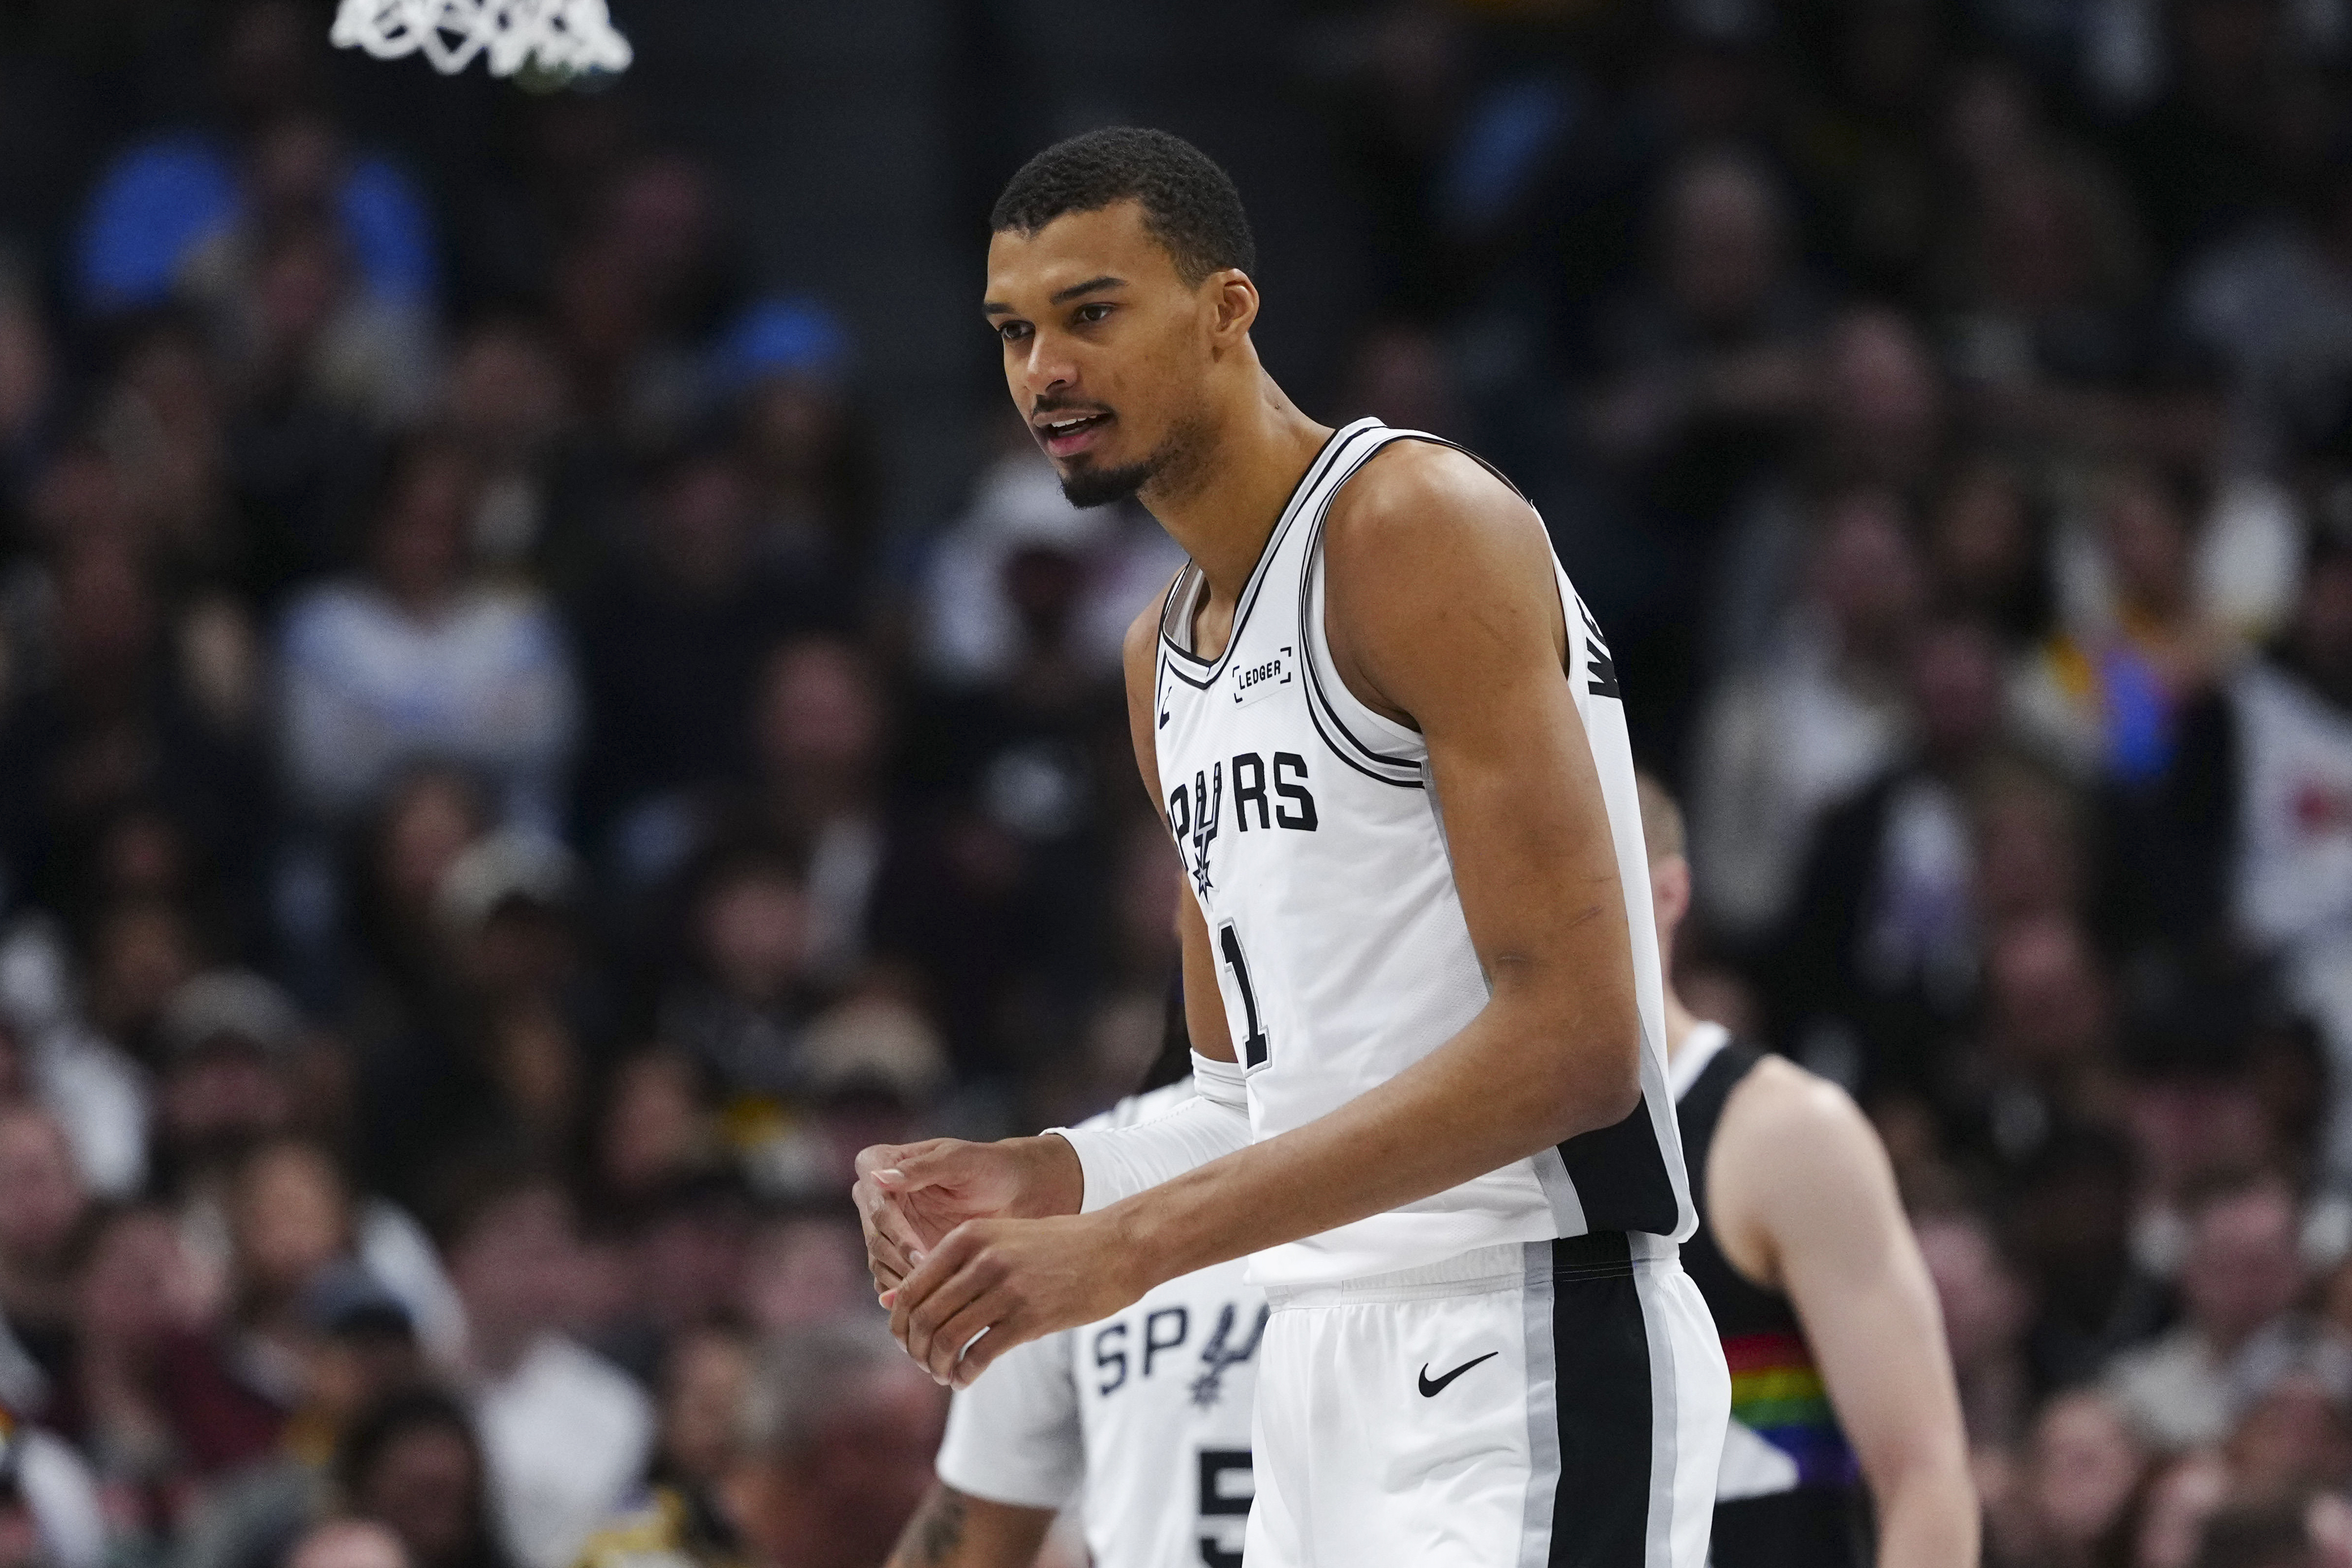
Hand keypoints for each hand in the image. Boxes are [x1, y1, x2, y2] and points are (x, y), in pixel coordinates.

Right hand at [852, 1135, 1082, 1303]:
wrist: (1012, 1191)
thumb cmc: (988, 1166)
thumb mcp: (958, 1160)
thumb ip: (919, 1169)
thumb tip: (877, 1177)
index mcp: (876, 1164)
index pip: (876, 1206)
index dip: (897, 1234)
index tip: (920, 1257)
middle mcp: (873, 1196)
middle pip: (876, 1238)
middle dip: (902, 1264)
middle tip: (935, 1284)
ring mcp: (884, 1227)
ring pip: (880, 1263)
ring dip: (905, 1283)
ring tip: (938, 1298)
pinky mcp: (897, 1253)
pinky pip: (891, 1279)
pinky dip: (909, 1294)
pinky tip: (933, 1303)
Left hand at [889, 1211, 1145, 1387]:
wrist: (1118, 1246)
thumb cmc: (1056, 1246)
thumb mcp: (998, 1241)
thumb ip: (948, 1268)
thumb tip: (890, 1301)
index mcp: (968, 1236)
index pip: (911, 1289)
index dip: (901, 1325)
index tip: (909, 1343)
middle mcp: (982, 1259)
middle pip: (924, 1317)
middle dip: (916, 1350)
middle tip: (926, 1365)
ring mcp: (1006, 1288)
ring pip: (947, 1339)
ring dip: (937, 1366)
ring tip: (944, 1375)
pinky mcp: (1030, 1317)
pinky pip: (980, 1354)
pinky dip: (964, 1374)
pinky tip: (966, 1379)